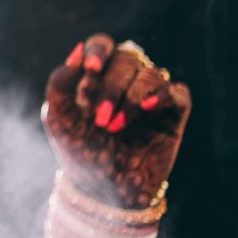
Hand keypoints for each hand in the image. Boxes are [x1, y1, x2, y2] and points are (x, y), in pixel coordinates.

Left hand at [43, 34, 189, 209]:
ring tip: (115, 127)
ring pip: (151, 74)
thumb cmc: (79, 151)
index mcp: (98, 75)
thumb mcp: (58, 118)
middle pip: (127, 59)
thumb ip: (60, 83)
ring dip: (131, 99)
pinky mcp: (173, 115)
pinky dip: (164, 95)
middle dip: (112, 87)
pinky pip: (178, 92)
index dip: (99, 51)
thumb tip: (76, 51)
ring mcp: (151, 96)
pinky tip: (148, 107)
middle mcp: (126, 80)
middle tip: (100, 119)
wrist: (104, 192)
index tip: (91, 69)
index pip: (102, 45)